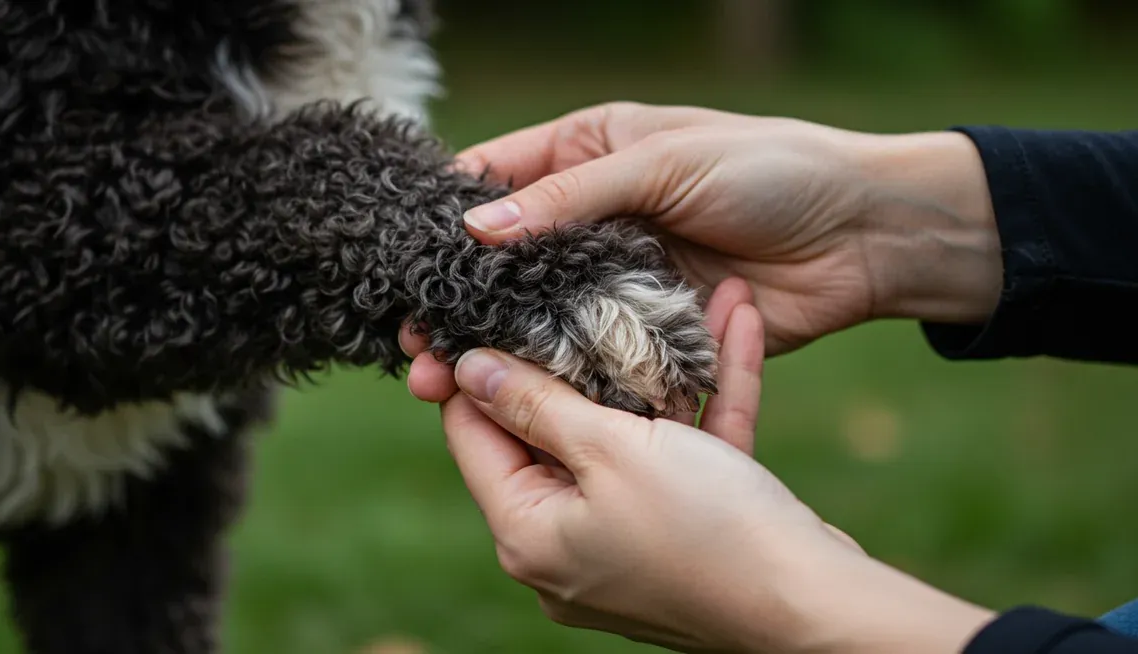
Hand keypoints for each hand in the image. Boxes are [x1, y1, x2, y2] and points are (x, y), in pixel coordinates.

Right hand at [404, 102, 1001, 401]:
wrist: (868, 235)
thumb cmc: (771, 170)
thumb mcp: (664, 163)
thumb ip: (572, 198)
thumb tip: (478, 227)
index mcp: (590, 155)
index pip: (498, 181)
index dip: (450, 220)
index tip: (401, 264)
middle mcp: (596, 220)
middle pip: (508, 265)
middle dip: (460, 304)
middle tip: (415, 346)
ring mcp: (622, 279)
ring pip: (542, 318)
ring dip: (497, 349)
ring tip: (442, 382)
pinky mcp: (654, 330)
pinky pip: (596, 355)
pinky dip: (560, 377)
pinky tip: (515, 401)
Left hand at [440, 279, 995, 653]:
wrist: (819, 608)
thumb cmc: (708, 530)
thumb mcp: (611, 450)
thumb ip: (537, 404)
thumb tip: (466, 369)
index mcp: (528, 533)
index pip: (475, 436)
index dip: (480, 369)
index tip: (491, 306)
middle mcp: (567, 545)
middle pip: (552, 433)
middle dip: (580, 357)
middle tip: (580, 289)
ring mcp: (628, 542)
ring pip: (629, 437)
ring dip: (657, 367)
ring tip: (673, 292)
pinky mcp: (686, 533)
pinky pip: (684, 454)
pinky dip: (703, 400)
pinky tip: (738, 322)